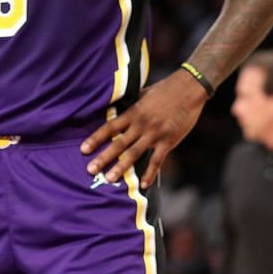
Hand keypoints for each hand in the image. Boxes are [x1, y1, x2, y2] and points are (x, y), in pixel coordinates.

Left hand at [82, 71, 207, 185]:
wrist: (189, 89)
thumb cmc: (165, 90)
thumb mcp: (144, 94)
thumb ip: (131, 106)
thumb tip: (116, 111)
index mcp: (134, 112)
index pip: (110, 127)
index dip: (96, 138)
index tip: (83, 149)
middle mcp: (141, 124)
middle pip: (118, 143)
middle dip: (103, 157)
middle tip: (90, 170)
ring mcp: (155, 134)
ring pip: (134, 153)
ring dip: (121, 167)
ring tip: (109, 179)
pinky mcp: (169, 141)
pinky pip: (157, 160)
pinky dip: (150, 174)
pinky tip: (143, 185)